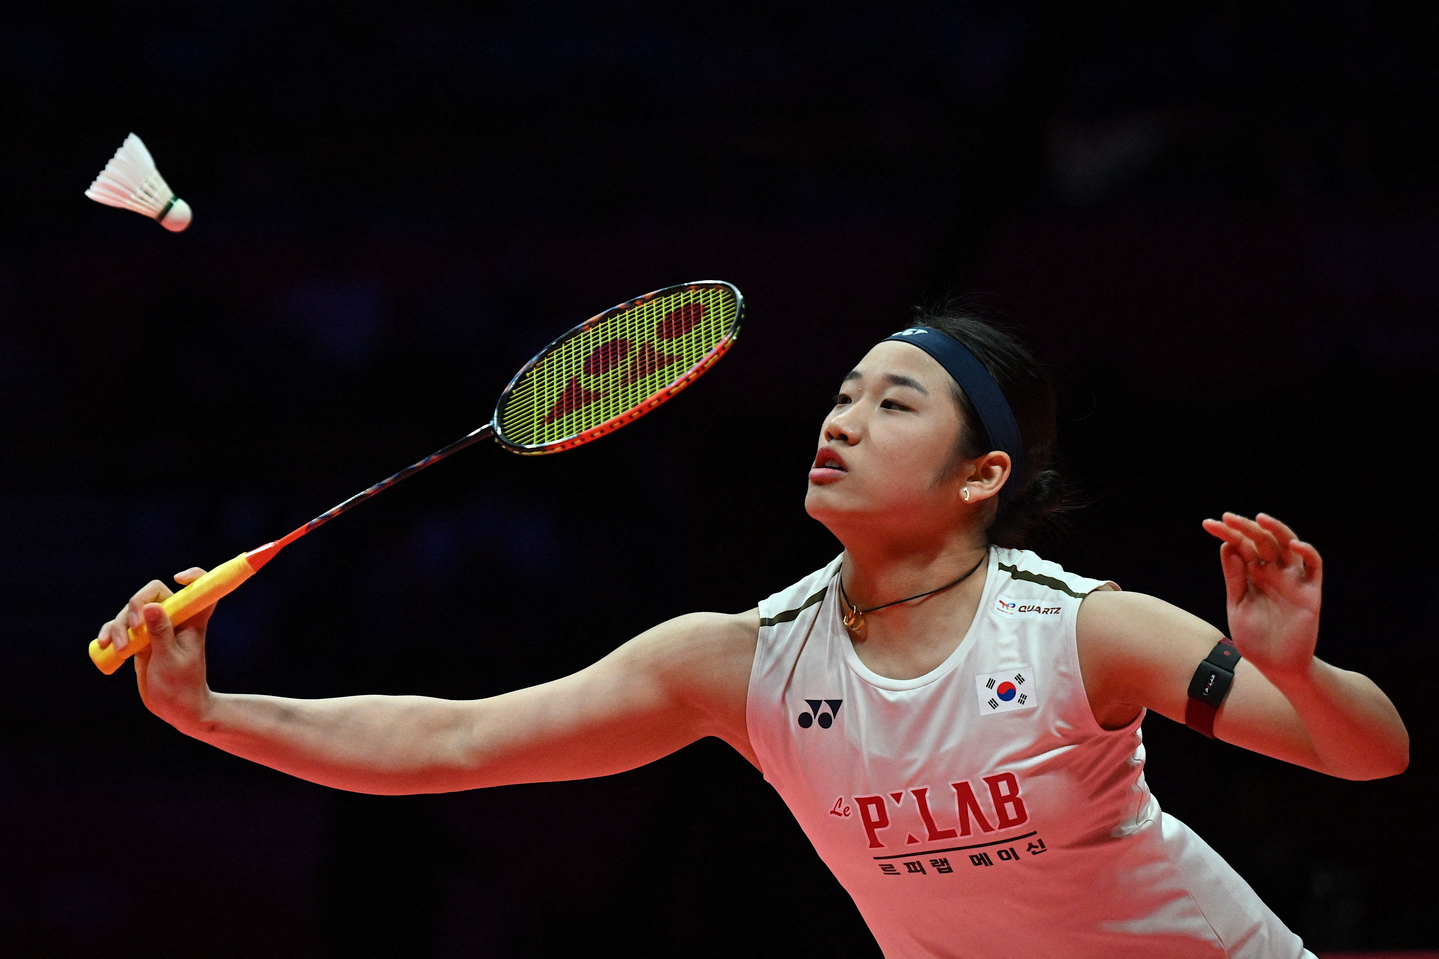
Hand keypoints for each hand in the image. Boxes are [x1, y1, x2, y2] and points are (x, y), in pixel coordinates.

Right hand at [95, 568, 216, 730]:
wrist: (175, 708)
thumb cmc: (181, 685)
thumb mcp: (170, 659)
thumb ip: (160, 633)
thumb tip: (150, 607)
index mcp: (192, 620)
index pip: (198, 589)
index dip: (193, 577)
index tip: (177, 578)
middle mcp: (174, 619)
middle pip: (153, 594)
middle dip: (135, 606)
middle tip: (132, 629)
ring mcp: (155, 629)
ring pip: (132, 611)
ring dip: (119, 625)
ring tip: (118, 649)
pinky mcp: (140, 640)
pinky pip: (121, 628)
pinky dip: (111, 633)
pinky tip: (105, 645)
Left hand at [1200, 513, 1322, 681]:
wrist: (1277, 667)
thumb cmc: (1255, 639)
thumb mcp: (1237, 606)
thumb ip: (1235, 578)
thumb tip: (1228, 546)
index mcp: (1252, 576)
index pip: (1241, 546)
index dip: (1226, 533)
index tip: (1208, 524)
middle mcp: (1273, 573)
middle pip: (1262, 541)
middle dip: (1245, 527)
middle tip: (1228, 518)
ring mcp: (1292, 581)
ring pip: (1288, 546)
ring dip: (1277, 530)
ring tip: (1260, 519)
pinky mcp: (1310, 593)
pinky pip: (1314, 567)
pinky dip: (1307, 553)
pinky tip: (1293, 545)